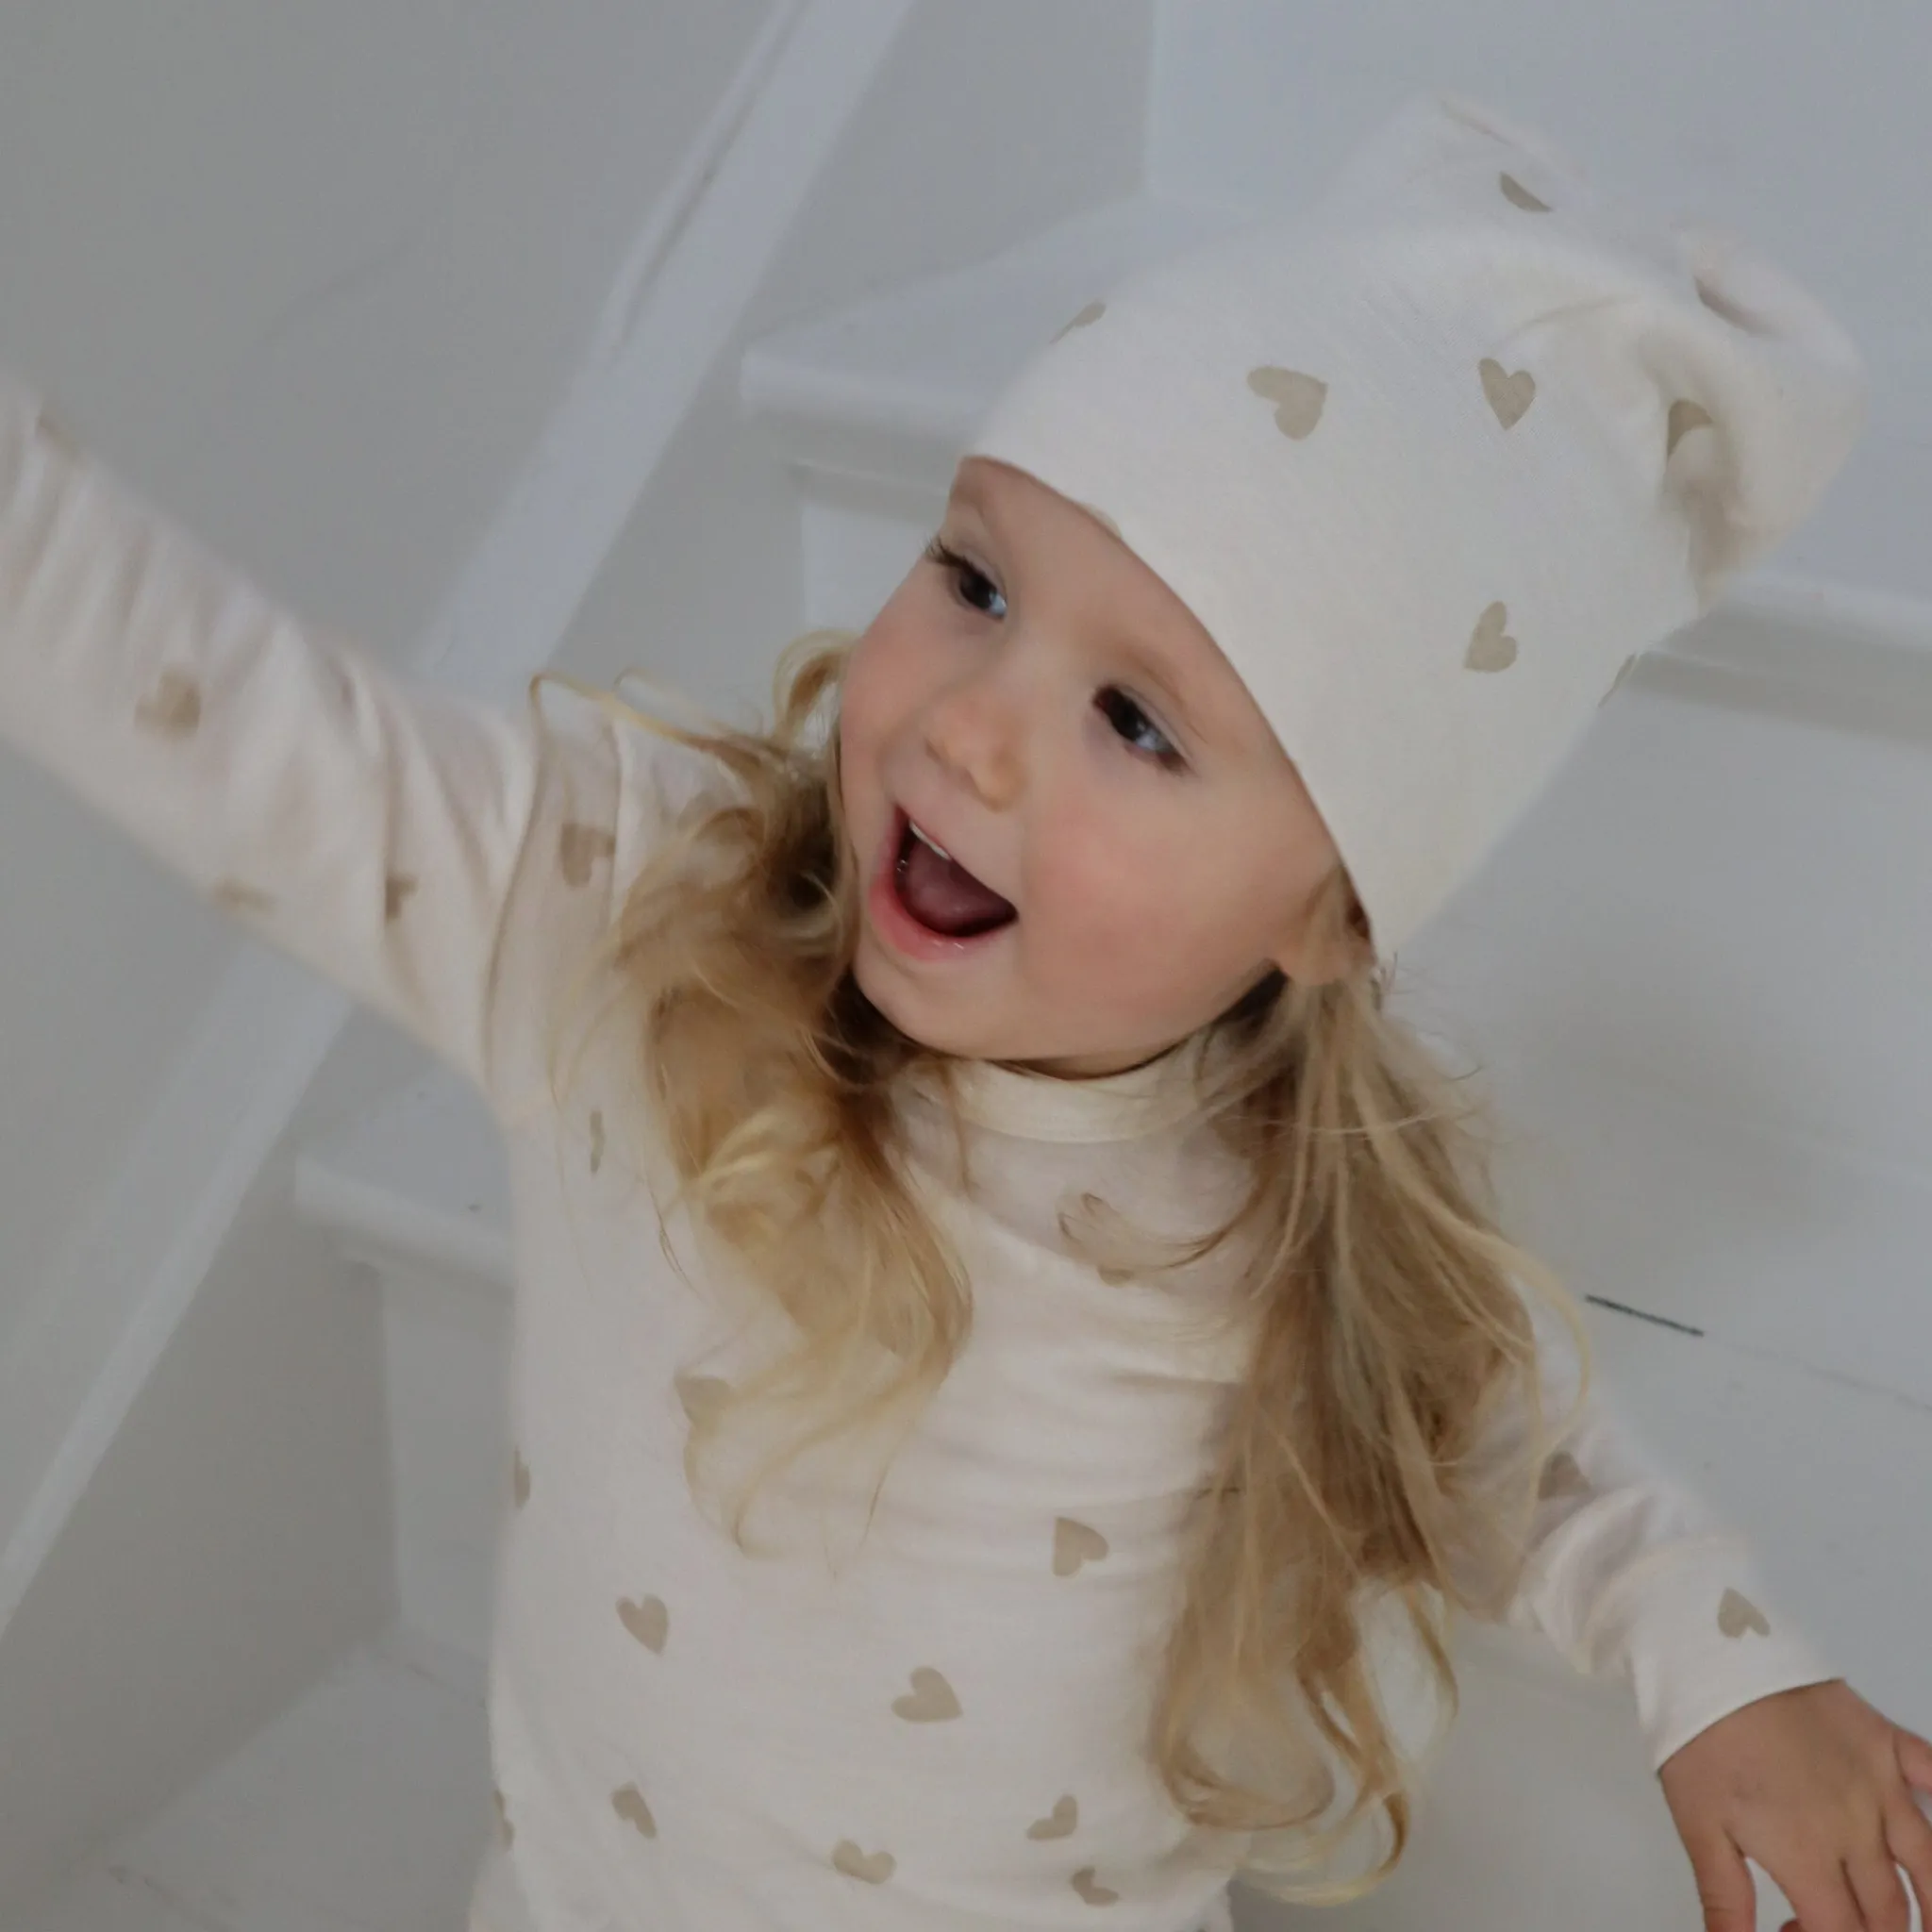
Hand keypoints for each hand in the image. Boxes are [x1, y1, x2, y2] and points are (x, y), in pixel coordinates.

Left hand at [1659, 1681, 1931, 1931]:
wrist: (1712, 1657)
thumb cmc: (1699, 1737)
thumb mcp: (1698, 1828)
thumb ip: (1725, 1901)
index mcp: (1808, 1855)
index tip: (1792, 1931)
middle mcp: (1856, 1827)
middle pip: (1888, 1909)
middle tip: (1832, 1921)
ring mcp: (1877, 1782)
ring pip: (1930, 1862)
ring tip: (1924, 1921)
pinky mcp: (1883, 1739)